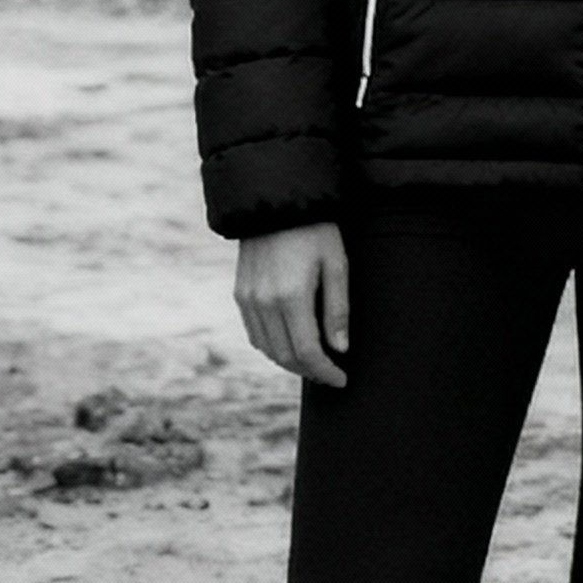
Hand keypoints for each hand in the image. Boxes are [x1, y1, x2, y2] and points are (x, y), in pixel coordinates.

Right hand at [236, 223, 351, 388]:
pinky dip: (272, 346)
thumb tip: (340, 349)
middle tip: (331, 374)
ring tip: (315, 362)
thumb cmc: (316, 230)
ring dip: (290, 362)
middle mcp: (264, 303)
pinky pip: (254, 333)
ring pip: (267, 349)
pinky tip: (291, 344)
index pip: (307, 352)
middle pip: (285, 356)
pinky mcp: (241, 294)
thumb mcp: (337, 264)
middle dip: (310, 371)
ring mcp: (248, 299)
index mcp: (291, 297)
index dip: (325, 371)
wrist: (276, 203)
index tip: (342, 379)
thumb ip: (337, 309)